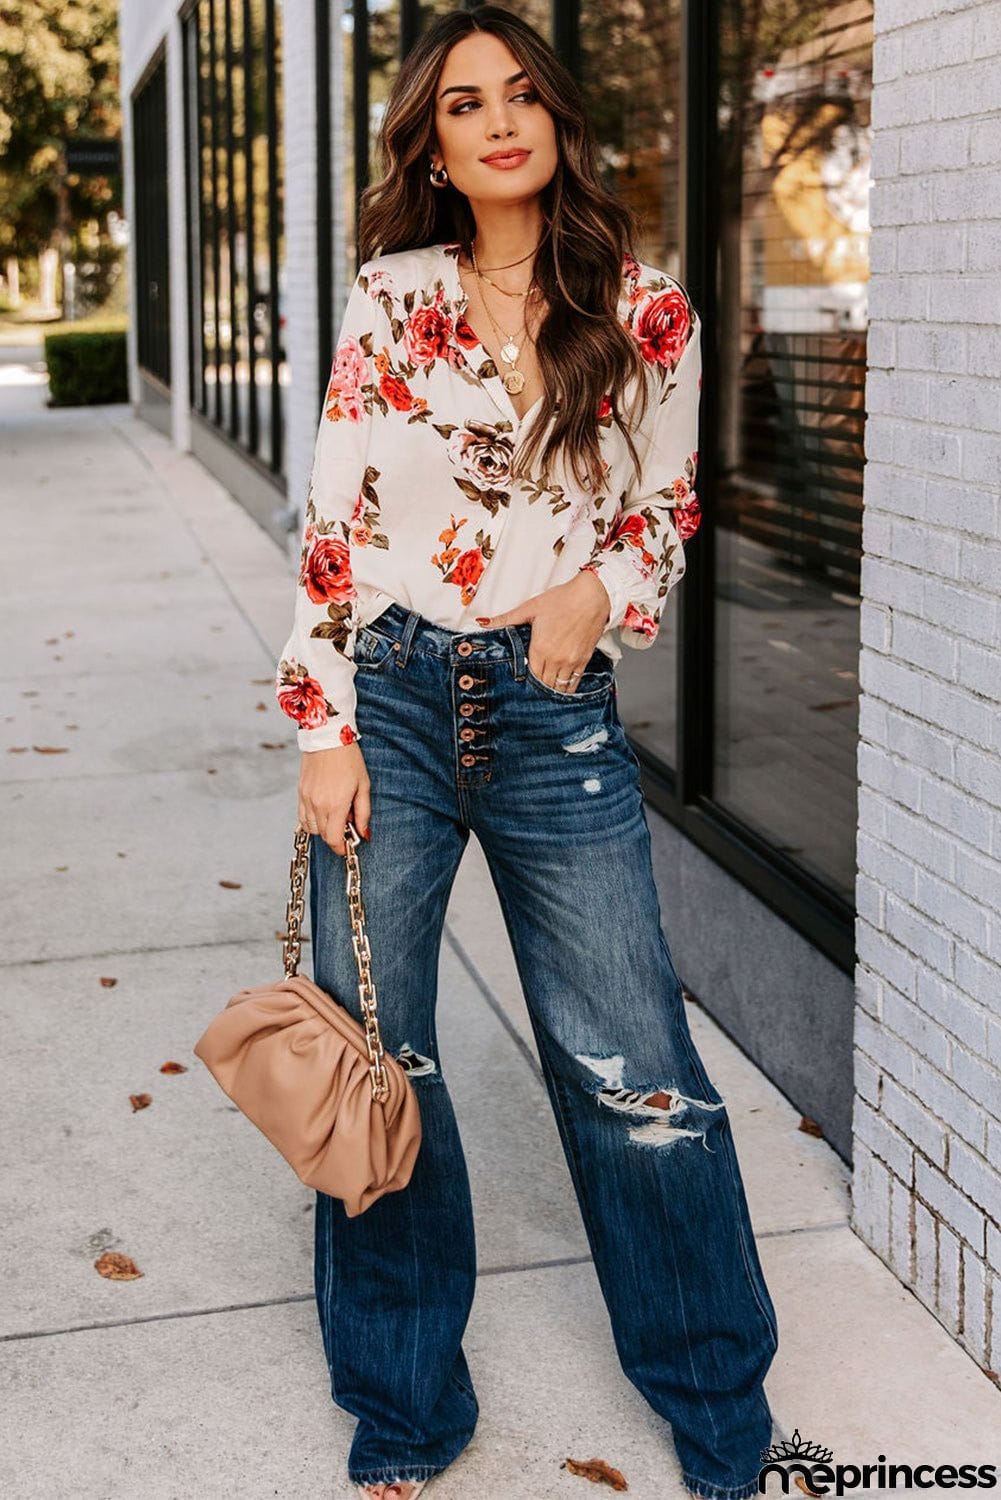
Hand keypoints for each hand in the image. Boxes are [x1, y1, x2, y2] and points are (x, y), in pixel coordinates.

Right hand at [298, 742, 370, 856]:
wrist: (327, 737)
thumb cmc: (349, 759)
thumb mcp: (363, 786)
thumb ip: (363, 813)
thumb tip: (364, 834)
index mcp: (336, 804)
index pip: (334, 839)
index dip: (341, 848)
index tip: (348, 847)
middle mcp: (318, 805)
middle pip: (323, 836)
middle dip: (335, 836)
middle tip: (347, 824)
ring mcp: (307, 799)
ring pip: (311, 828)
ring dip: (323, 828)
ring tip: (335, 814)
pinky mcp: (300, 793)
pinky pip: (302, 817)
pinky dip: (312, 820)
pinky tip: (323, 811)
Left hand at [476, 569, 610, 693]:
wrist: (592, 596)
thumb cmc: (562, 599)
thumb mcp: (530, 608)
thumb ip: (506, 619)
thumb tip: (482, 623)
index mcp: (540, 648)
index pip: (530, 676)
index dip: (524, 682)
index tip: (520, 684)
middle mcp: (556, 659)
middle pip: (543, 685)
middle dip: (537, 689)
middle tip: (530, 693)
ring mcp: (571, 662)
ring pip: (559, 688)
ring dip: (551, 692)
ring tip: (545, 693)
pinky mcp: (584, 660)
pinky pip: (574, 683)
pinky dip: (566, 689)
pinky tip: (561, 690)